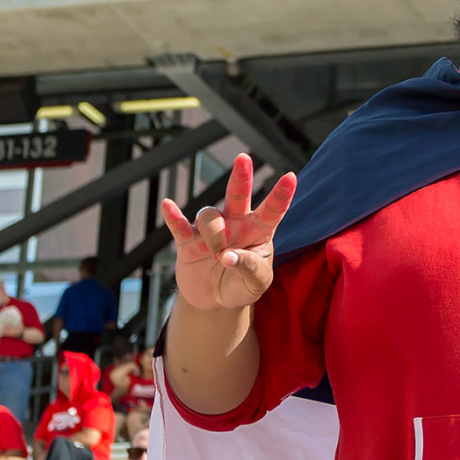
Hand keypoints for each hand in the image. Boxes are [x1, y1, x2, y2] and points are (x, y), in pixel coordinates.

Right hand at [160, 154, 295, 310]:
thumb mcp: (256, 283)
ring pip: (210, 217)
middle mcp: (236, 224)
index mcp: (259, 232)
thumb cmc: (243, 286)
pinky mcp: (189, 241)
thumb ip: (249, 268)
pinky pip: (180, 226)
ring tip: (217, 256)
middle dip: (241, 177)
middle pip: (238, 195)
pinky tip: (168, 205)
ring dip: (214, 236)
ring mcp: (211, 231)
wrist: (215, 301)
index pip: (272, 211)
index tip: (290, 176)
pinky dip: (174, 217)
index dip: (281, 195)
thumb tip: (229, 256)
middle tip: (243, 158)